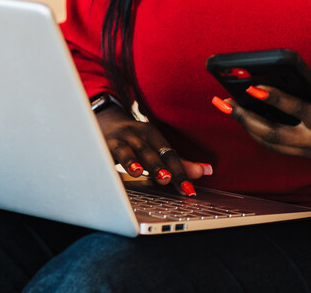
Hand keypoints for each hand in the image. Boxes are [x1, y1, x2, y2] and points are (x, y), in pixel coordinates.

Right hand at [95, 104, 212, 195]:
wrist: (104, 120)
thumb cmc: (135, 140)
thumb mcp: (155, 147)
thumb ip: (178, 162)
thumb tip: (207, 171)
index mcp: (153, 135)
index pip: (169, 154)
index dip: (180, 171)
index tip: (189, 190)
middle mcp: (138, 135)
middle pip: (151, 152)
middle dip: (160, 166)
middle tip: (167, 180)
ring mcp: (120, 139)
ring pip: (129, 151)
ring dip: (136, 162)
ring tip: (141, 172)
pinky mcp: (103, 144)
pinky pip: (109, 154)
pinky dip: (114, 163)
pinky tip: (117, 173)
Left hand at [216, 81, 310, 179]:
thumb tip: (297, 79)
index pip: (296, 110)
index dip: (273, 98)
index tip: (251, 85)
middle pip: (273, 134)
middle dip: (245, 118)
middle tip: (223, 102)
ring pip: (272, 144)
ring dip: (247, 127)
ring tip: (228, 108)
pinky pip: (281, 147)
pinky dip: (262, 134)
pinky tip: (249, 120)